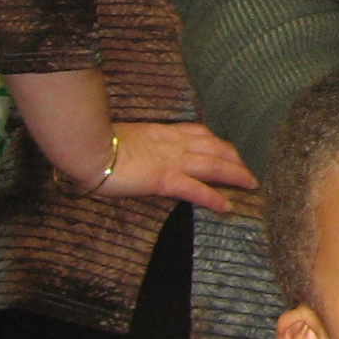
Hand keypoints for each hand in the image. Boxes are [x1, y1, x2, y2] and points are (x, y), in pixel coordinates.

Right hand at [96, 122, 256, 211]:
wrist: (85, 147)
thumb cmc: (93, 143)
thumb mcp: (122, 138)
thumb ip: (136, 144)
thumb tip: (137, 151)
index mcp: (161, 132)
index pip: (198, 133)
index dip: (216, 140)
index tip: (228, 146)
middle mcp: (172, 143)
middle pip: (213, 147)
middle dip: (234, 156)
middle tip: (250, 166)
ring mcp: (170, 160)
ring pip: (213, 165)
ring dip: (236, 174)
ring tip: (252, 184)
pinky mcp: (164, 179)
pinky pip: (196, 189)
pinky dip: (214, 198)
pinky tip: (228, 207)